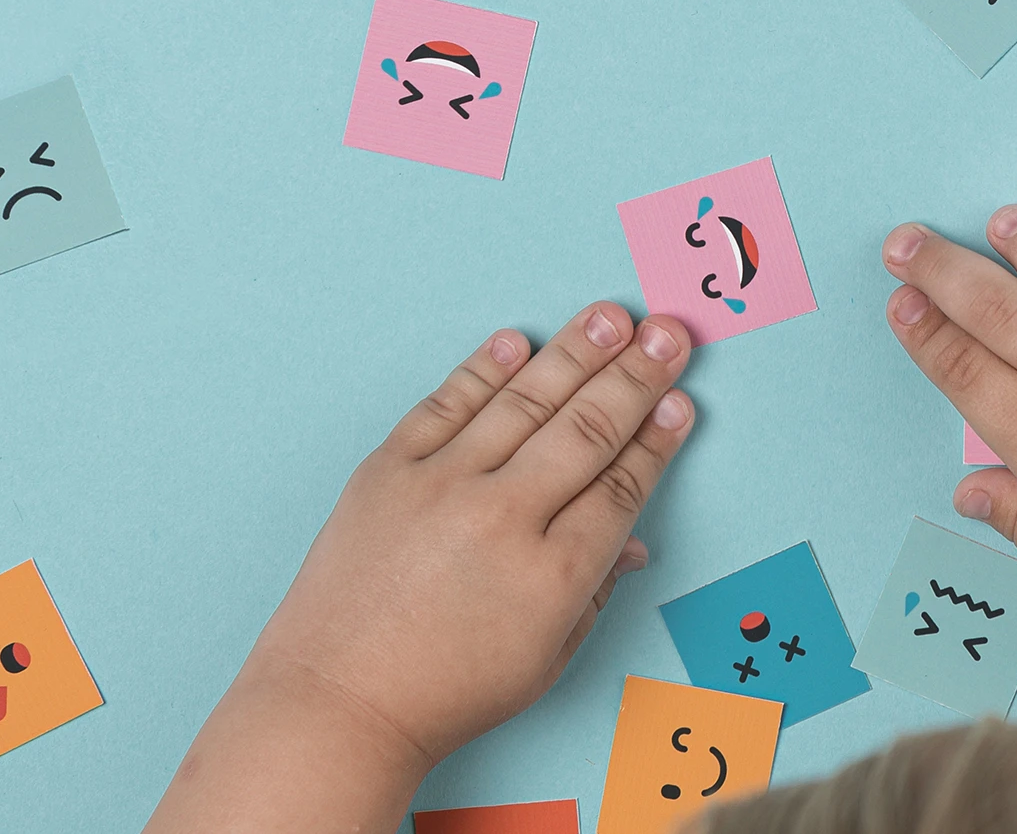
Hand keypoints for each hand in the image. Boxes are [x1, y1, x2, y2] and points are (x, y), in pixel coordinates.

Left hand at [144, 303, 695, 832]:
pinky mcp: (388, 471)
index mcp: (551, 575)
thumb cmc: (443, 693)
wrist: (337, 700)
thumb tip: (633, 540)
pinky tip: (519, 341)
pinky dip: (483, 370)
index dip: (657, 439)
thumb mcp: (544, 660)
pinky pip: (446, 405)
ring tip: (611, 316)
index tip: (679, 402)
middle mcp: (502, 518)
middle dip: (636, 376)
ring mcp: (440, 486)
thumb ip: (595, 593)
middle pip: (587, 430)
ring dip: (575, 353)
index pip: (621, 486)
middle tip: (669, 333)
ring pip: (524, 402)